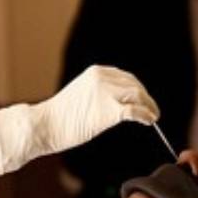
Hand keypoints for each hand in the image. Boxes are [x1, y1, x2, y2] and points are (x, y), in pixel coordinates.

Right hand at [0, 66, 159, 177]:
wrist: (45, 125)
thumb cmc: (59, 117)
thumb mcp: (81, 95)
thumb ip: (99, 93)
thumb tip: (117, 104)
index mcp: (96, 72)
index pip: (126, 77)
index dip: (137, 89)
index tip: (143, 99)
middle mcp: (103, 78)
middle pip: (135, 86)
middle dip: (146, 98)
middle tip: (152, 110)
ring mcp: (107, 93)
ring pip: (138, 96)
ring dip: (149, 107)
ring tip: (152, 117)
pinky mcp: (109, 111)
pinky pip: (135, 111)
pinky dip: (145, 116)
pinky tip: (148, 121)